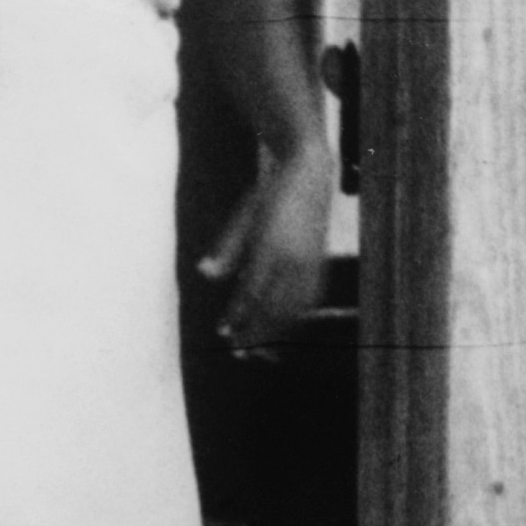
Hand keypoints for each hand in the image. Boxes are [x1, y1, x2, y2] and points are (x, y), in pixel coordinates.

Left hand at [199, 143, 332, 358]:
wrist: (307, 172)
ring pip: (294, 309)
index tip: (224, 334)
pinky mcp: (320, 264)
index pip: (251, 293)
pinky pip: (309, 300)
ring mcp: (311, 263)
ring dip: (276, 333)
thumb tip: (205, 274)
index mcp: (271, 247)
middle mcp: (293, 259)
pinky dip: (296, 319)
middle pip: (273, 308)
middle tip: (239, 353)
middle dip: (256, 333)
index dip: (238, 317)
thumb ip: (227, 249)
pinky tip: (284, 330)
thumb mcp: (243, 217)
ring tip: (261, 352)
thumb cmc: (268, 194)